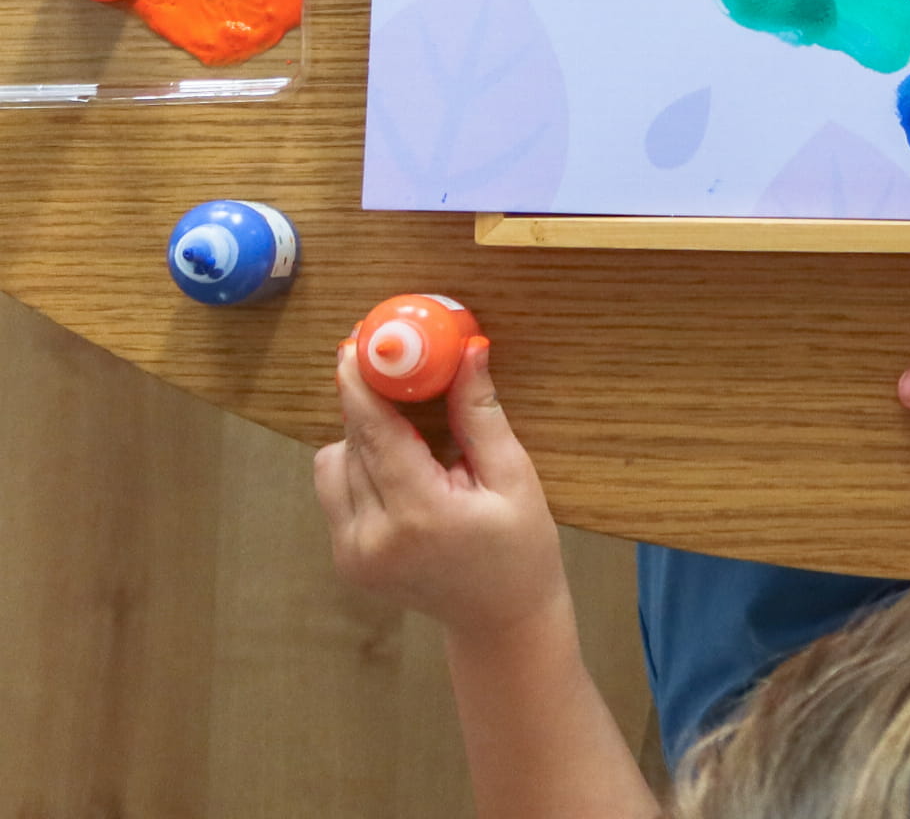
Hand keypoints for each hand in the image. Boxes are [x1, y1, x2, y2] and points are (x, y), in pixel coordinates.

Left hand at [313, 335, 569, 644]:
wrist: (501, 621)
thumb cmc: (520, 548)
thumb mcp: (513, 477)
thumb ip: (481, 414)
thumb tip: (470, 350)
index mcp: (418, 515)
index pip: (374, 435)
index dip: (361, 386)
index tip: (355, 344)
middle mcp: (372, 537)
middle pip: (351, 444)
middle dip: (369, 402)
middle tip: (395, 367)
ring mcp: (353, 554)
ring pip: (334, 466)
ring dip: (365, 437)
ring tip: (412, 434)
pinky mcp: (346, 560)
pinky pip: (337, 490)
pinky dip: (362, 466)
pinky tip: (403, 468)